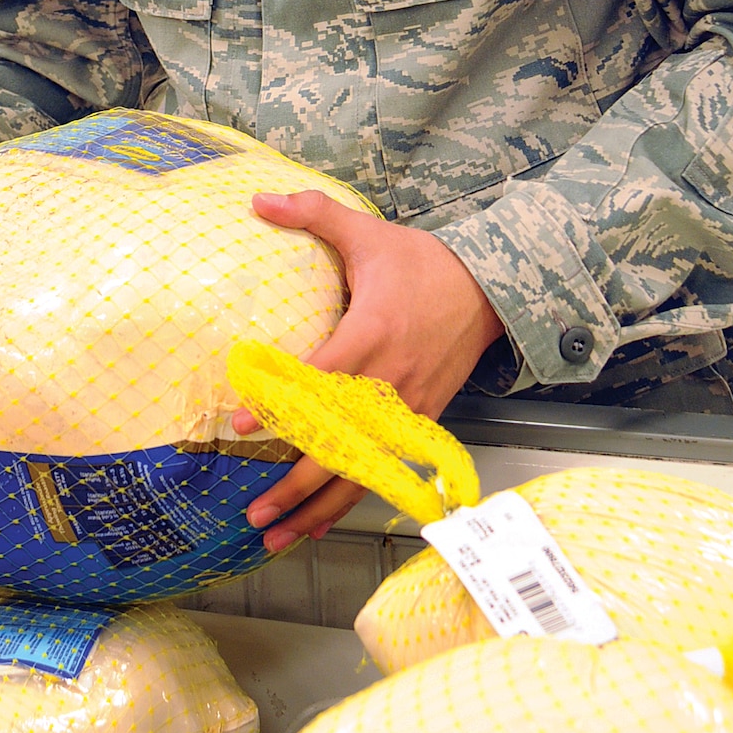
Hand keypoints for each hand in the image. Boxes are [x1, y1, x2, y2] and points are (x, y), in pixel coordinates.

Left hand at [236, 191, 503, 553]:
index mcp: (372, 333)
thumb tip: (259, 198)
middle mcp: (390, 380)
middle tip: (254, 510)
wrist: (490, 289)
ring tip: (277, 534)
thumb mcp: (368, 232)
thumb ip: (313, 213)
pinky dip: (351, 498)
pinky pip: (383, 468)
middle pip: (340, 445)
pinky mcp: (421, 421)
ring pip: (361, 469)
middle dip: (295, 484)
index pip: (320, 377)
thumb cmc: (423, 263)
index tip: (242, 425)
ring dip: (318, 508)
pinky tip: (319, 521)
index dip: (282, 404)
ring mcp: (408, 407)